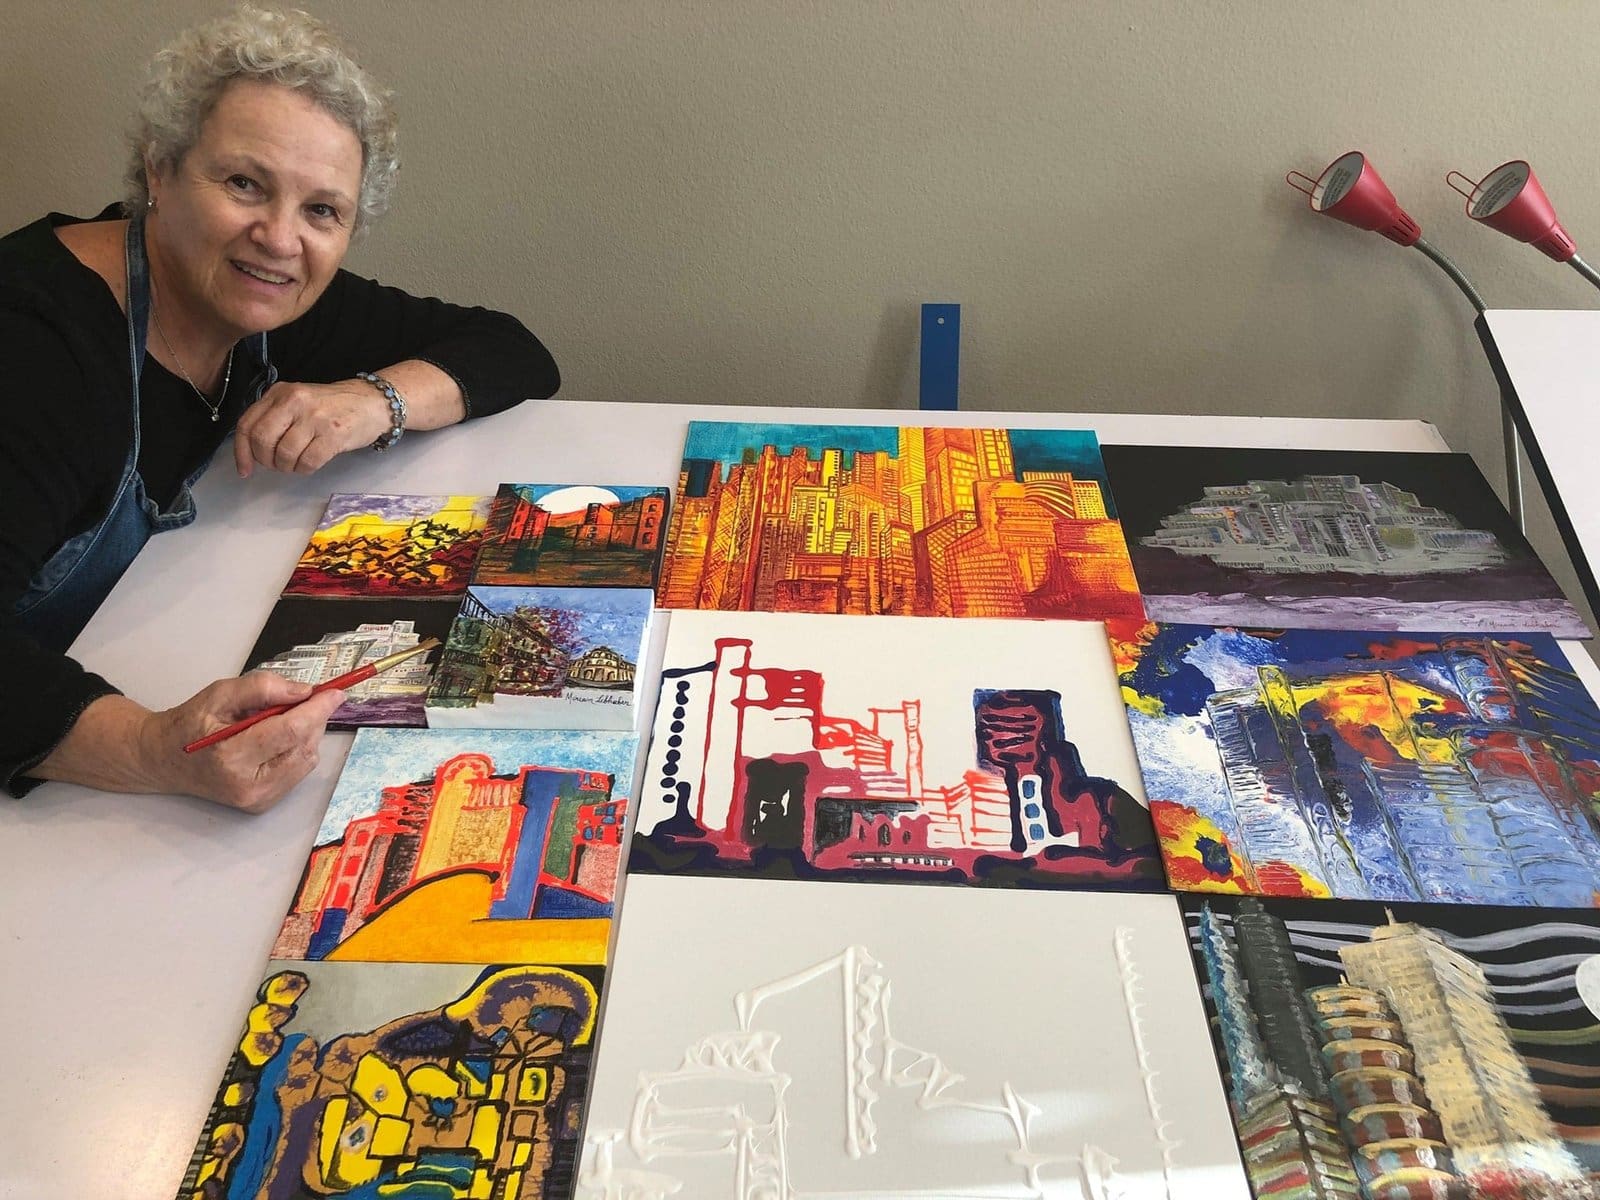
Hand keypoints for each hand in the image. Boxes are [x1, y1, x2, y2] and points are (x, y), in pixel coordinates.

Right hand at [148, 672, 347, 811]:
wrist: (165, 760)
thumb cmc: (189, 726)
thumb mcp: (219, 694)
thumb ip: (262, 688)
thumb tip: (304, 692)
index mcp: (230, 758)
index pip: (290, 732)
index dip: (317, 709)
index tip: (335, 693)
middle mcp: (247, 786)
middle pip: (304, 747)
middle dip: (312, 718)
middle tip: (300, 700)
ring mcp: (258, 800)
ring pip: (307, 759)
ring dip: (305, 734)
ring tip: (276, 721)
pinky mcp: (264, 804)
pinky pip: (299, 770)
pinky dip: (297, 749)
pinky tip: (275, 740)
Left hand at [234, 378, 389, 476]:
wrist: (373, 402)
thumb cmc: (333, 407)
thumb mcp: (298, 401)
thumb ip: (274, 417)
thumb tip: (252, 450)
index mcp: (280, 392)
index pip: (247, 424)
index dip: (242, 452)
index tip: (245, 469)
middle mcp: (294, 400)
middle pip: (262, 440)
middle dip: (266, 460)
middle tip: (277, 464)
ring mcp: (315, 417)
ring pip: (285, 454)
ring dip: (288, 467)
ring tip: (297, 463)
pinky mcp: (333, 434)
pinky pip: (307, 462)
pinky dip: (305, 469)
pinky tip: (310, 463)